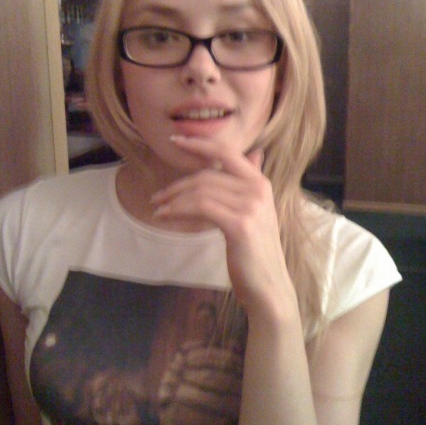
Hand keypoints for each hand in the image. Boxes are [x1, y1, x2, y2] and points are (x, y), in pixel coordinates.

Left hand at [151, 136, 296, 320]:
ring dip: (173, 200)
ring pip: (201, 191)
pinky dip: (178, 210)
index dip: (199, 144)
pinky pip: (201, 207)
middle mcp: (258, 189)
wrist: (268, 284)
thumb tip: (255, 153)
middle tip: (157, 197)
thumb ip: (249, 182)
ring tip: (158, 210)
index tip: (175, 140)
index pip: (227, 152)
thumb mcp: (254, 210)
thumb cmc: (255, 250)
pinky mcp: (240, 224)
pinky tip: (166, 217)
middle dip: (176, 185)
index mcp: (260, 183)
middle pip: (207, 175)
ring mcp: (251, 206)